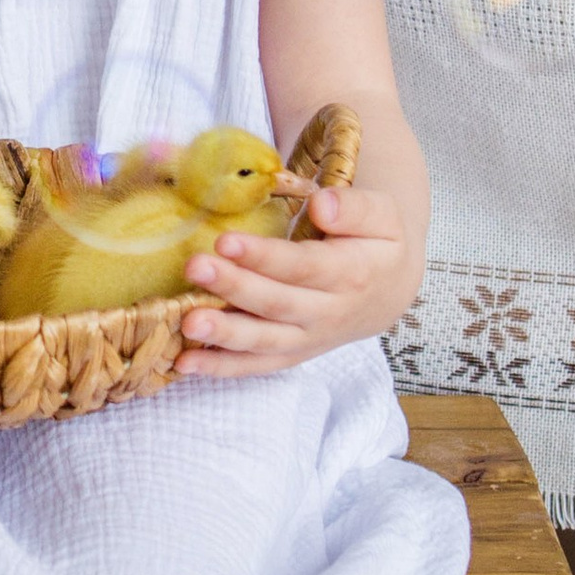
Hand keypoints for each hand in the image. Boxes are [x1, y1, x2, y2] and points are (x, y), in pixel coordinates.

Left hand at [176, 180, 412, 380]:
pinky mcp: (292, 354)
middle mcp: (328, 313)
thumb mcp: (382, 216)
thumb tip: (322, 205)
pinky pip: (257, 366)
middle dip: (233, 286)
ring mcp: (308, 339)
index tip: (225, 240)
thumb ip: (355, 208)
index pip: (302, 267)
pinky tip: (185, 364)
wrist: (389, 291)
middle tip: (194, 267)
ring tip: (187, 323)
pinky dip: (221, 368)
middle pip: (276, 303)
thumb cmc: (377, 244)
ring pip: (264, 340)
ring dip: (224, 334)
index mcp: (351, 274)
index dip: (264, 256)